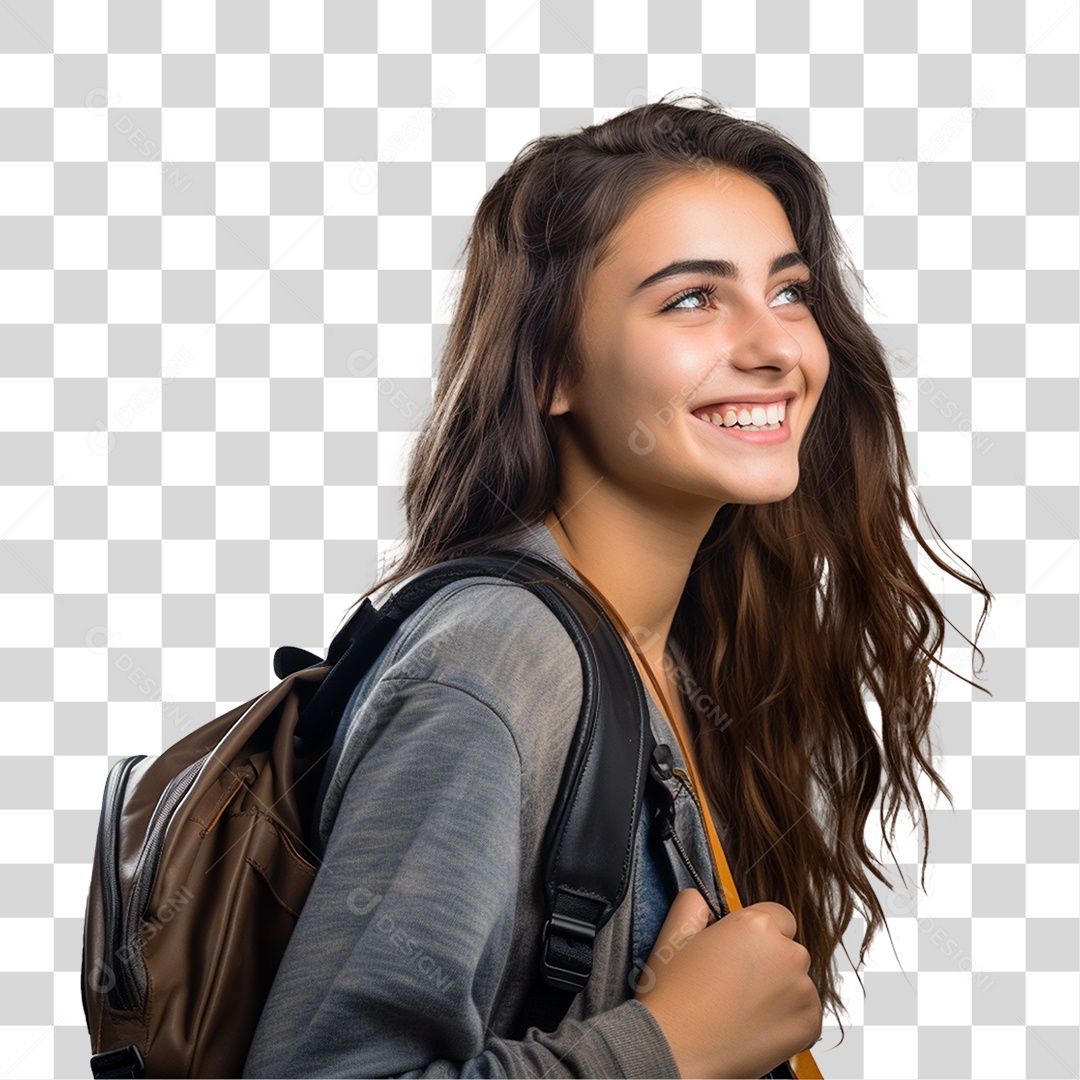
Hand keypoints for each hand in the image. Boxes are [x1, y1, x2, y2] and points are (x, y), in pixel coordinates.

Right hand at [634, 889, 821, 1078]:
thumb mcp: (672, 935)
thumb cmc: (673, 999)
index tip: (739, 951)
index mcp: (756, 926)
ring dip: (778, 989)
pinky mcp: (809, 1025)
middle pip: (788, 948)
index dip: (756, 933)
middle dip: (768, 961)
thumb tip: (704, 901)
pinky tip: (755, 1024)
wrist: (674, 1052)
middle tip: (734, 982)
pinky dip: (787, 1018)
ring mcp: (802, 992)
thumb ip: (693, 904)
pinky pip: (805, 1012)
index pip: (777, 915)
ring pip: (797, 981)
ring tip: (741, 1008)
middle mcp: (786, 955)